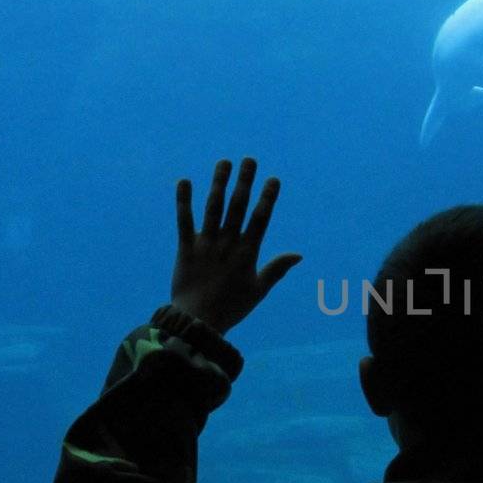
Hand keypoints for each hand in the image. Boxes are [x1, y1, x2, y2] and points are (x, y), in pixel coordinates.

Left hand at [170, 158, 301, 333]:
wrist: (197, 322)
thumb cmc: (231, 308)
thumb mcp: (258, 290)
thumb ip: (277, 269)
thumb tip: (299, 254)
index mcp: (247, 253)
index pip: (260, 219)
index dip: (267, 198)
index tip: (273, 179)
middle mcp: (227, 244)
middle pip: (237, 207)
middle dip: (244, 182)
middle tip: (249, 160)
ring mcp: (206, 245)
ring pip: (213, 208)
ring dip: (218, 184)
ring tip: (224, 163)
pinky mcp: (185, 249)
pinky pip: (184, 221)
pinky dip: (183, 201)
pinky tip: (184, 181)